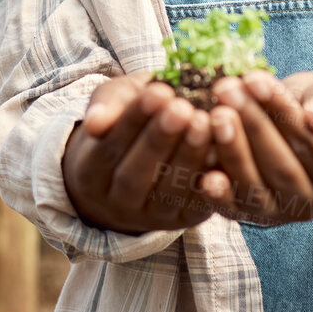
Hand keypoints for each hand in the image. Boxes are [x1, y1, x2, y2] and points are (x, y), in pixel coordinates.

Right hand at [60, 72, 215, 233]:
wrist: (144, 155)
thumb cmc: (129, 118)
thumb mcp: (114, 103)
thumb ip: (107, 106)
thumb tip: (95, 122)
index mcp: (90, 173)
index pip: (108, 148)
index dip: (133, 120)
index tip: (158, 91)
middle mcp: (116, 202)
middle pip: (134, 175)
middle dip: (160, 140)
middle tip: (182, 109)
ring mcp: (149, 217)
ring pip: (166, 191)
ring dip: (188, 157)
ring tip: (205, 122)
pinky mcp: (182, 220)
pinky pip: (195, 204)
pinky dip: (210, 177)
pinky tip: (223, 148)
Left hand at [197, 70, 312, 226]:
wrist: (304, 143)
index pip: (309, 140)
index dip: (281, 110)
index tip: (255, 79)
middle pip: (280, 166)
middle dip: (251, 125)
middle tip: (227, 90)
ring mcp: (282, 214)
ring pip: (255, 189)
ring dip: (232, 152)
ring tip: (214, 115)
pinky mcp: (252, 218)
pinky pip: (234, 209)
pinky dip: (218, 193)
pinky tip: (203, 172)